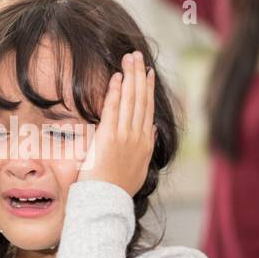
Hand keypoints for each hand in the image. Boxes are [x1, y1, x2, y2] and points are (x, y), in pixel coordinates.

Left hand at [78, 51, 154, 196]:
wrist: (107, 201)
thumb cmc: (117, 188)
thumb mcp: (139, 169)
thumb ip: (146, 147)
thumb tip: (151, 129)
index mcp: (145, 143)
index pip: (147, 109)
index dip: (148, 89)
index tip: (147, 73)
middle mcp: (137, 137)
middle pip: (141, 99)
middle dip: (139, 75)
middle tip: (137, 55)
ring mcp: (124, 136)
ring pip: (129, 100)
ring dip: (129, 77)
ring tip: (128, 58)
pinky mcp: (109, 137)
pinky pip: (113, 109)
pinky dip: (115, 92)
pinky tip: (117, 77)